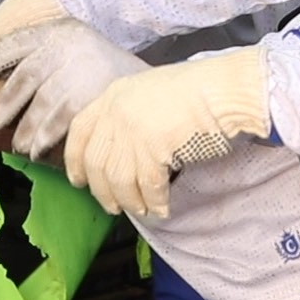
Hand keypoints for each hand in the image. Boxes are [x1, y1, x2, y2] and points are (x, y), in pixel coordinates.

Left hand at [0, 19, 149, 160]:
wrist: (157, 90)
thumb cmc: (109, 73)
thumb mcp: (79, 50)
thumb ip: (46, 57)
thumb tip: (2, 79)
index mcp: (62, 31)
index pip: (18, 41)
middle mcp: (69, 46)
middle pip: (24, 78)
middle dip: (5, 104)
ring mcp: (80, 70)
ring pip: (41, 104)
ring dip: (26, 128)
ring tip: (20, 145)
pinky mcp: (90, 96)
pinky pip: (59, 121)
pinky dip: (46, 137)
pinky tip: (39, 148)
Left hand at [65, 47, 269, 217]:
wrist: (224, 89)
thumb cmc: (199, 89)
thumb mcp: (151, 91)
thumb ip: (131, 114)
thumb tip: (125, 151)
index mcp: (114, 94)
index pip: (80, 131)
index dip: (75, 160)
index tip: (78, 180)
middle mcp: (117, 112)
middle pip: (96, 162)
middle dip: (103, 191)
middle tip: (113, 207)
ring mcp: (133, 131)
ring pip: (118, 179)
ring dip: (129, 201)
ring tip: (142, 210)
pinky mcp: (153, 149)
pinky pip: (147, 187)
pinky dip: (154, 202)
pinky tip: (162, 208)